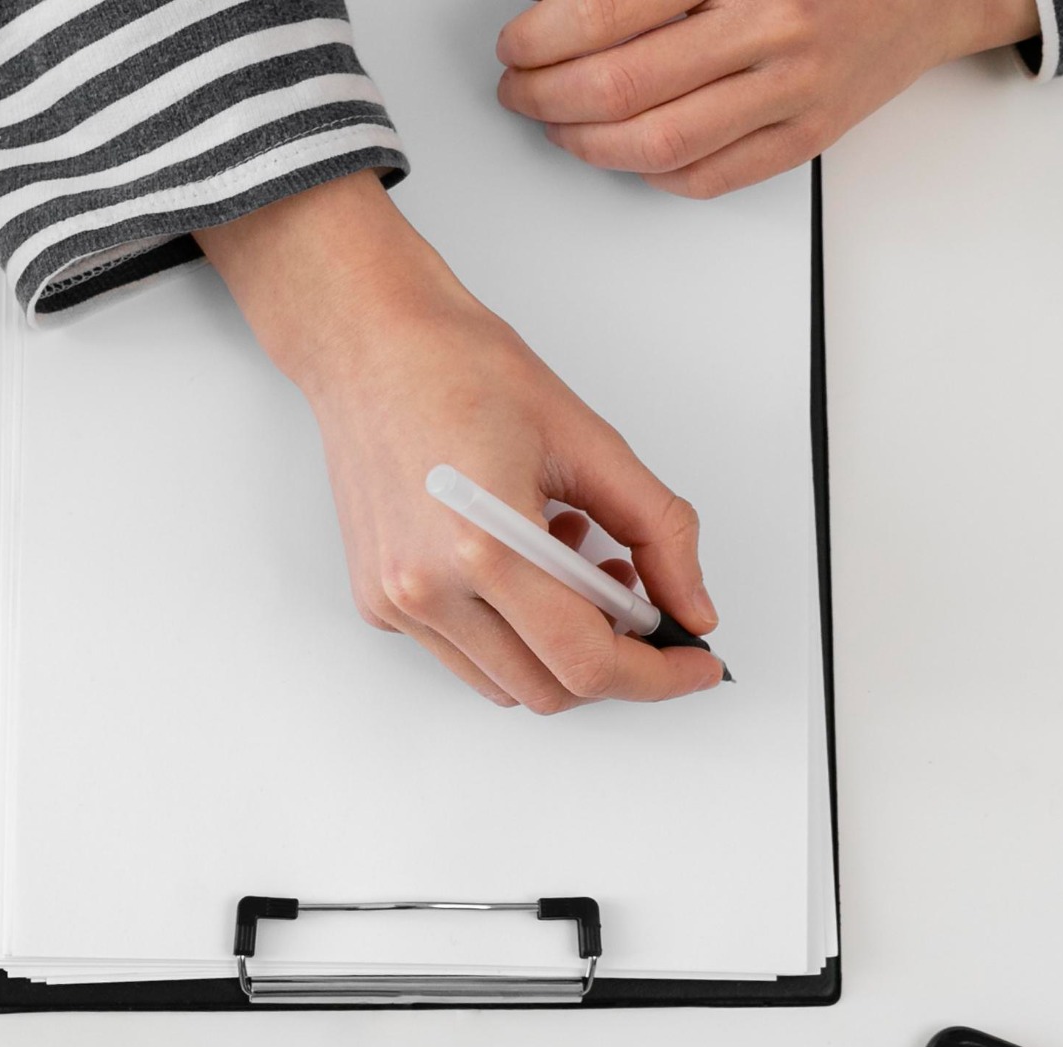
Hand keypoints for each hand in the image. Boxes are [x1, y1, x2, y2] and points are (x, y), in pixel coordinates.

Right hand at [195, 172, 721, 712]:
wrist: (368, 341)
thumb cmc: (459, 368)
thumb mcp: (588, 440)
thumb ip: (658, 530)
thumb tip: (693, 608)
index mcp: (481, 546)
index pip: (587, 662)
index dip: (656, 675)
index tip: (694, 665)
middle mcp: (427, 589)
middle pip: (550, 689)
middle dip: (612, 662)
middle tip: (642, 607)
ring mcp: (398, 603)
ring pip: (508, 685)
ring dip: (560, 648)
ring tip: (577, 566)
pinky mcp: (379, 603)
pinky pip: (467, 656)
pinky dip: (514, 632)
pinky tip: (527, 563)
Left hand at [497, 0, 1040, 198]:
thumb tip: (576, 7)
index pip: (608, 11)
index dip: (544, 37)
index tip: (517, 45)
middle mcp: (768, 26)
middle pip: (620, 85)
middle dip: (548, 96)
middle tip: (522, 90)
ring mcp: (791, 89)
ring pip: (656, 143)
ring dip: (587, 144)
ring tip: (559, 127)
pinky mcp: (806, 136)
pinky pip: (707, 177)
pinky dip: (650, 172)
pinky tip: (625, 153)